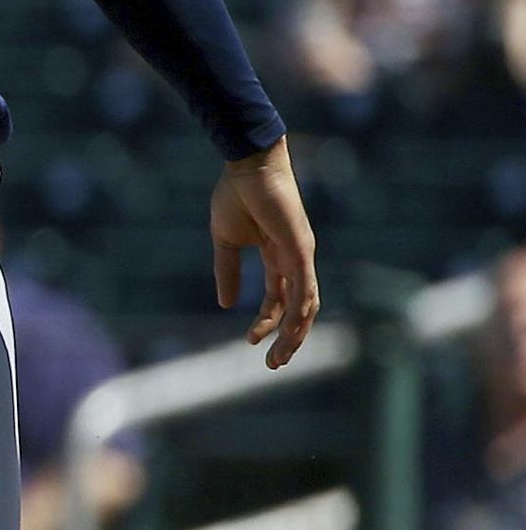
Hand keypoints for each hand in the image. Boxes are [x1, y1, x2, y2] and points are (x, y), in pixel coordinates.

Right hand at [210, 138, 319, 368]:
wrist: (247, 165)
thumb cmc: (235, 194)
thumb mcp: (225, 241)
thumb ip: (227, 271)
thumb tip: (224, 303)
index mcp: (277, 257)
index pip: (277, 299)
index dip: (265, 323)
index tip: (249, 342)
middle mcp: (295, 260)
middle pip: (298, 309)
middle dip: (288, 339)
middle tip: (274, 365)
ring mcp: (301, 255)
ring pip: (305, 305)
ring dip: (295, 335)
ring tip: (281, 357)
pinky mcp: (301, 248)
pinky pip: (304, 287)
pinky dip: (299, 311)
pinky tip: (289, 330)